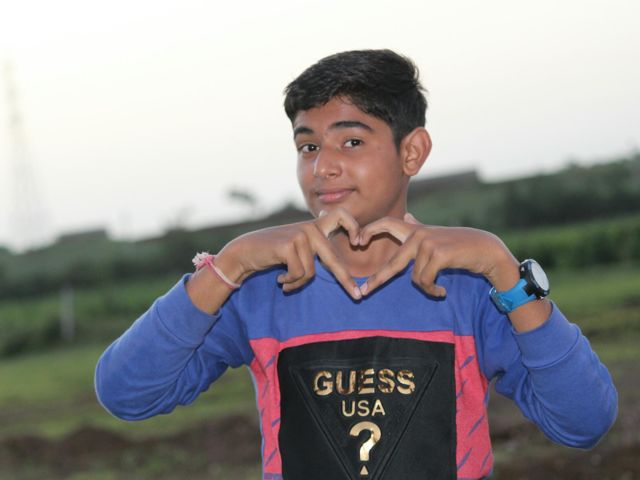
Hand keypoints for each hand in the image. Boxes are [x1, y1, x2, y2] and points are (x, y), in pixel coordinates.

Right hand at [220, 207, 362, 298]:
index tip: (359, 243)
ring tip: (285, 281)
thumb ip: (313, 241)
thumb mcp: (296, 243)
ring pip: (311, 273)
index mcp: (314, 226)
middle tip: (358, 297)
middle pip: (333, 258)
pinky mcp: (289, 245)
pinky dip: (290, 281)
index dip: (353, 226)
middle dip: (346, 280)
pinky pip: (299, 274)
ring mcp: (300, 235)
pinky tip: (279, 278)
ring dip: (297, 282)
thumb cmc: (272, 251)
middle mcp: (309, 228)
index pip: (341, 215)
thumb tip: (330, 229)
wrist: (245, 251)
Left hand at [358, 213, 518, 296]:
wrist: (486, 250)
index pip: (386, 223)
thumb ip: (418, 227)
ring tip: (437, 287)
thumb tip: (408, 216)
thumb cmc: (461, 246)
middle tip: (363, 292)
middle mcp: (418, 234)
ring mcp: (427, 243)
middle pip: (393, 262)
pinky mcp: (436, 254)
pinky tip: (442, 291)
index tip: (356, 241)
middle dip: (377, 279)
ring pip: (415, 277)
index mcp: (416, 229)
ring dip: (427, 287)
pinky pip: (425, 280)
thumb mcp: (437, 235)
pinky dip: (432, 289)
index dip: (370, 230)